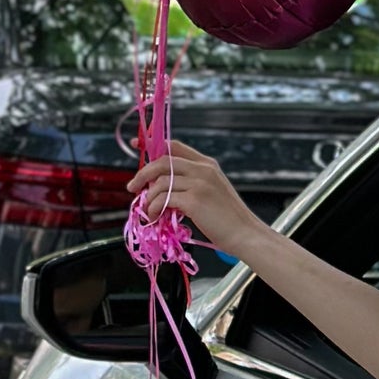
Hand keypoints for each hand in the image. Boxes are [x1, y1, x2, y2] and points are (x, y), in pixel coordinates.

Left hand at [127, 139, 262, 259]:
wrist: (245, 234)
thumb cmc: (228, 219)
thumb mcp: (212, 191)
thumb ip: (191, 184)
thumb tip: (162, 188)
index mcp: (207, 164)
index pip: (174, 146)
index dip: (153, 144)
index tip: (136, 143)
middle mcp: (202, 169)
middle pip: (163, 161)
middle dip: (143, 173)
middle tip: (133, 187)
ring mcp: (199, 184)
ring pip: (161, 182)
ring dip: (149, 198)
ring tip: (148, 211)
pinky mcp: (195, 201)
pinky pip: (164, 199)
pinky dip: (154, 208)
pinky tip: (155, 217)